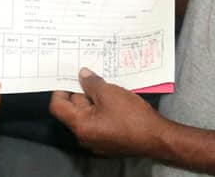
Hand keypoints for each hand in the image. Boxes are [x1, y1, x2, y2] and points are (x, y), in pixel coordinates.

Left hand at [50, 68, 164, 156]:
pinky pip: (99, 120)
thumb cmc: (132, 118)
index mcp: (80, 126)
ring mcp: (97, 140)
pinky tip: (112, 96)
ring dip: (92, 98)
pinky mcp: (109, 139)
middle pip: (73, 109)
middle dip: (80, 90)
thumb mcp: (109, 93)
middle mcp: (85, 136)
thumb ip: (91, 83)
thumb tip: (82, 75)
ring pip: (88, 113)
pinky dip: (101, 107)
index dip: (60, 89)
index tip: (67, 75)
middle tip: (88, 74)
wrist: (157, 137)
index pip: (58, 106)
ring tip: (103, 83)